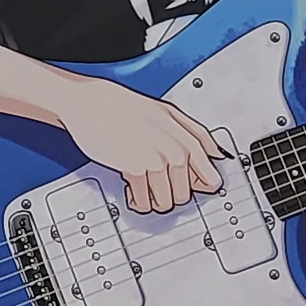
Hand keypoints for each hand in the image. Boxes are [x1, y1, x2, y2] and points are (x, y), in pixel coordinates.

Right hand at [59, 74, 221, 216]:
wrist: (89, 103)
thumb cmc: (123, 106)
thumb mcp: (167, 112)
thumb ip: (194, 133)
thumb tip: (216, 154)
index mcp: (186, 136)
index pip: (210, 176)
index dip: (202, 187)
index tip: (193, 190)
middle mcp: (176, 149)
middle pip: (187, 194)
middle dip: (171, 193)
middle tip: (155, 182)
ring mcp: (156, 160)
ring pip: (167, 202)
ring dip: (154, 200)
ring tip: (142, 187)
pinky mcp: (136, 169)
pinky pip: (145, 202)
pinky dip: (138, 202)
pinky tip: (131, 190)